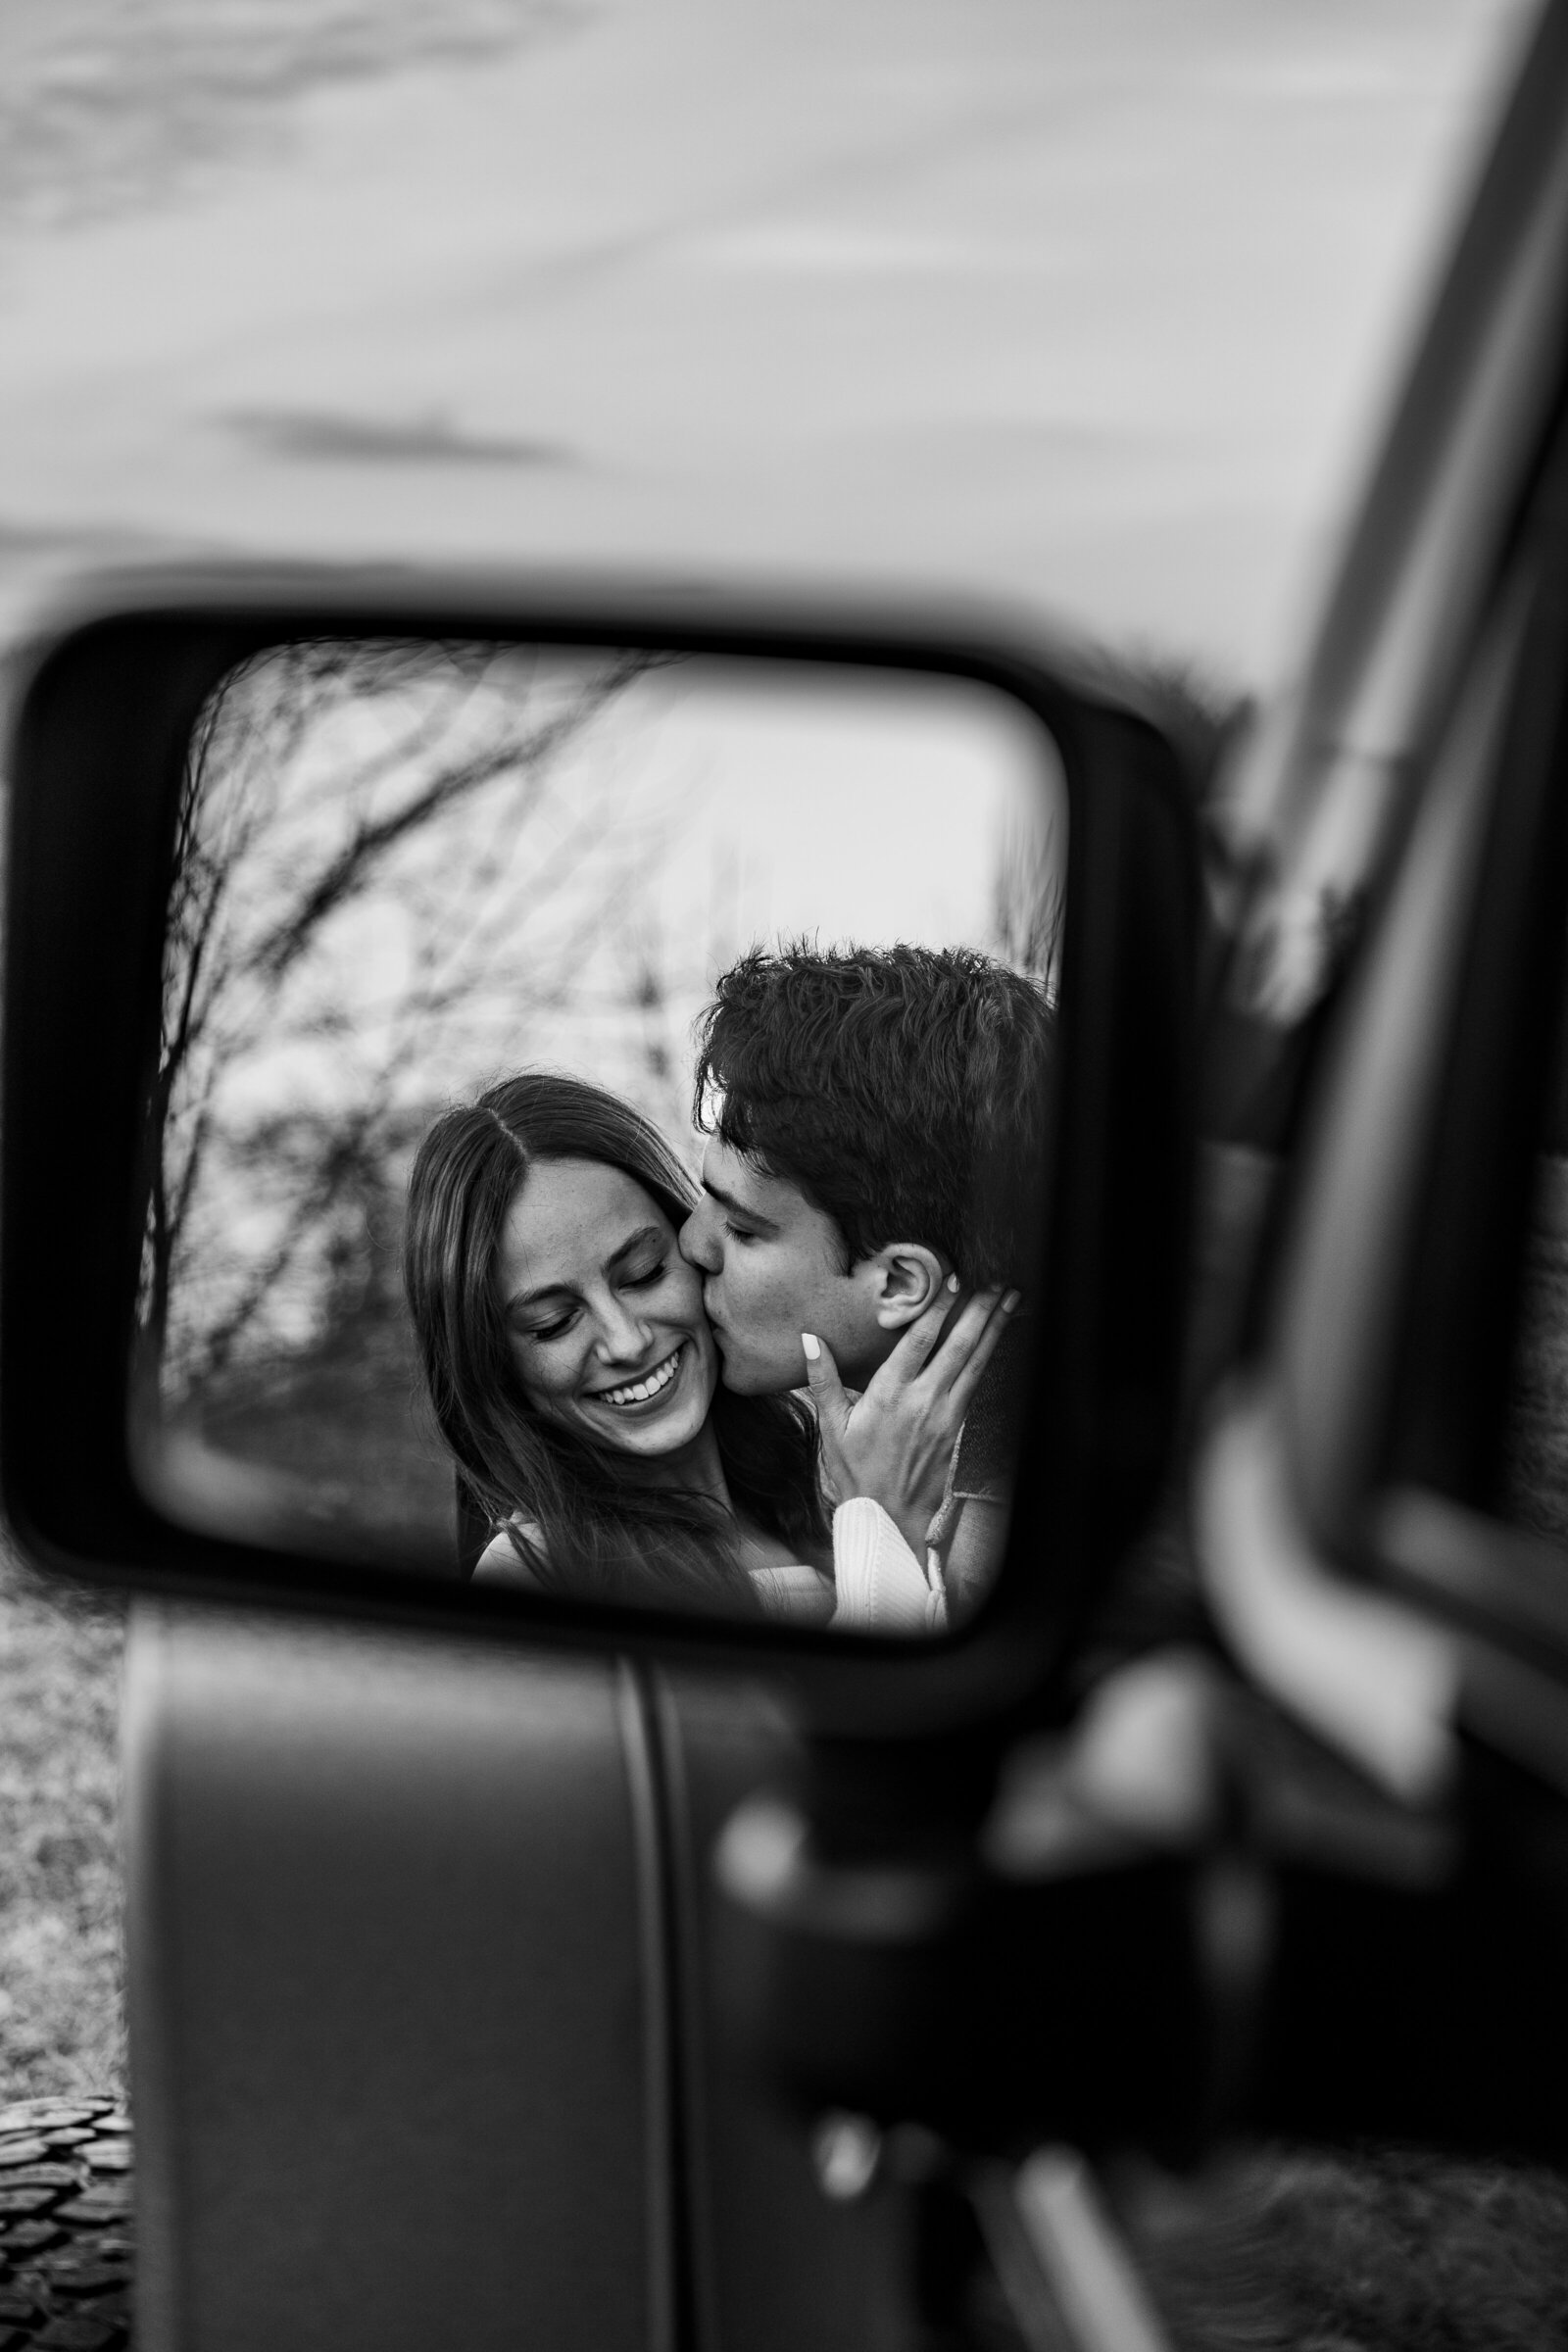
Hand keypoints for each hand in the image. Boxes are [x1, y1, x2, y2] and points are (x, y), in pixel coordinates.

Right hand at [802, 1281, 1018, 1556]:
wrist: (888, 1520)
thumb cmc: (855, 1474)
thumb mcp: (831, 1427)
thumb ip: (824, 1380)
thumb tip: (809, 1339)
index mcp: (890, 1394)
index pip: (919, 1340)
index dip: (938, 1307)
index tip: (954, 1280)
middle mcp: (924, 1400)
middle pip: (959, 1346)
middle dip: (981, 1311)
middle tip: (998, 1282)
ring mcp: (946, 1416)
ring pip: (976, 1363)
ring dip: (995, 1330)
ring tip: (1010, 1302)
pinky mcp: (957, 1430)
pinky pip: (976, 1385)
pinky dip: (988, 1360)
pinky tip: (996, 1344)